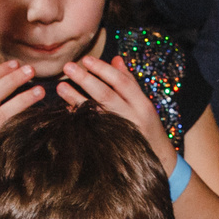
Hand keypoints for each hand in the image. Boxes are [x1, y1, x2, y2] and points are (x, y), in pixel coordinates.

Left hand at [57, 55, 177, 173]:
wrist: (157, 160)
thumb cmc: (146, 126)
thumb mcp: (142, 103)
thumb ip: (129, 82)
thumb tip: (116, 59)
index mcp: (142, 104)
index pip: (122, 82)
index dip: (103, 69)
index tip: (86, 59)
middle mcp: (132, 118)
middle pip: (106, 95)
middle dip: (86, 79)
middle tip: (68, 66)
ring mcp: (120, 133)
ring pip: (96, 113)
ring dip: (76, 98)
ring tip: (60, 86)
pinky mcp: (110, 145)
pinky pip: (91, 130)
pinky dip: (79, 119)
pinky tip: (66, 111)